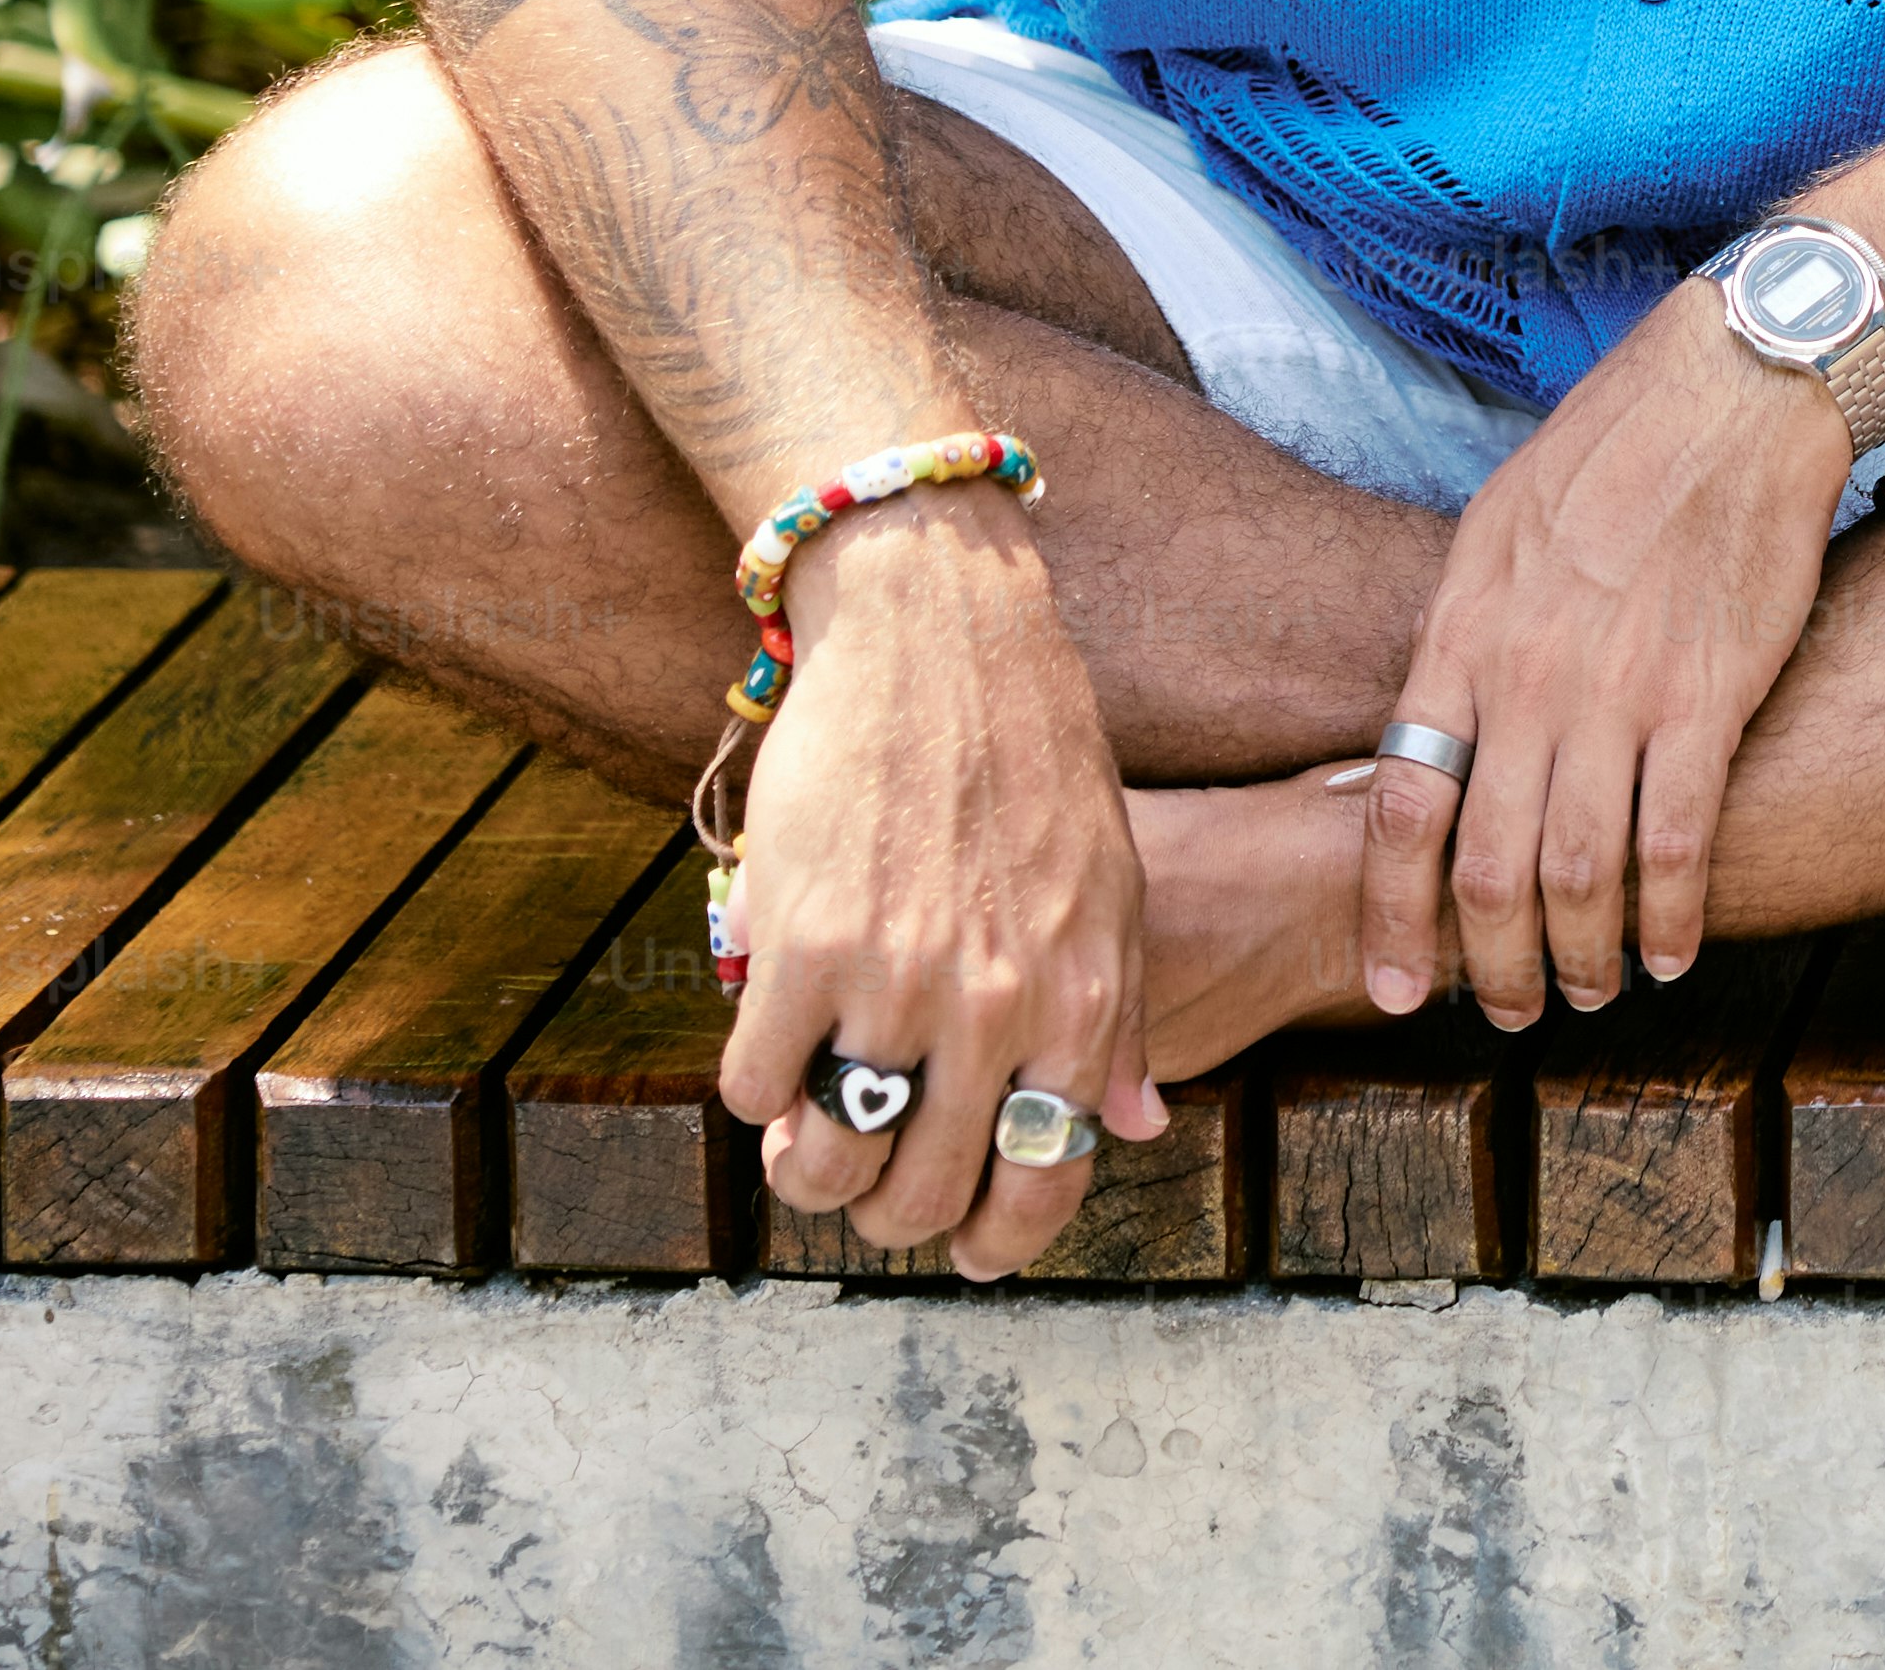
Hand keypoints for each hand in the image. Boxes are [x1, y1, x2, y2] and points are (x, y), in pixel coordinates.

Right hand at [706, 505, 1163, 1279]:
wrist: (940, 634)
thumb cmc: (1032, 756)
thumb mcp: (1112, 885)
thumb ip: (1120, 1016)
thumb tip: (1133, 1127)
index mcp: (1083, 998)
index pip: (1044, 1182)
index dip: (994, 1242)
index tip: (962, 1250)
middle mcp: (997, 1005)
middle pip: (918, 1196)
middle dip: (883, 1211)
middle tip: (866, 1171)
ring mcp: (895, 979)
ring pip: (823, 1164)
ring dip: (805, 1167)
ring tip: (806, 1126)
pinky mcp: (800, 945)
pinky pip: (751, 1087)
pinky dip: (752, 1086)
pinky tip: (773, 1041)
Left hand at [1364, 287, 1848, 1028]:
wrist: (1733, 390)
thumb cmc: (1613, 451)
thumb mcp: (1496, 531)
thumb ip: (1463, 642)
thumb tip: (1435, 737)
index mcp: (1461, 633)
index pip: (1399, 806)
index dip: (1389, 915)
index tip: (1396, 985)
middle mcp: (1527, 674)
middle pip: (1485, 866)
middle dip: (1491, 964)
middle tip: (1508, 1010)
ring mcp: (1619, 689)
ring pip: (1578, 872)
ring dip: (1578, 956)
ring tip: (1587, 992)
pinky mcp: (1711, 694)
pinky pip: (1677, 840)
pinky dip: (1667, 917)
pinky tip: (1668, 951)